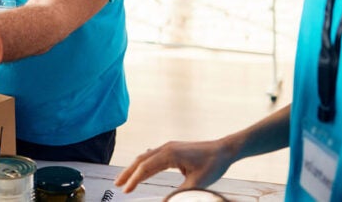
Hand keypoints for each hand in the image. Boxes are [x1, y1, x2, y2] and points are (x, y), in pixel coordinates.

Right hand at [114, 139, 234, 192]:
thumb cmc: (213, 164)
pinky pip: (152, 156)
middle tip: (116, 185)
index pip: (146, 168)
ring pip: (145, 157)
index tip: (125, 191)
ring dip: (133, 168)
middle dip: (128, 173)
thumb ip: (180, 193)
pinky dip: (143, 164)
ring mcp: (169, 147)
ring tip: (123, 179)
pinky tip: (140, 169)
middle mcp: (166, 148)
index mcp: (170, 154)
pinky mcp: (173, 149)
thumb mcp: (197, 183)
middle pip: (141, 160)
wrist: (225, 149)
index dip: (134, 180)